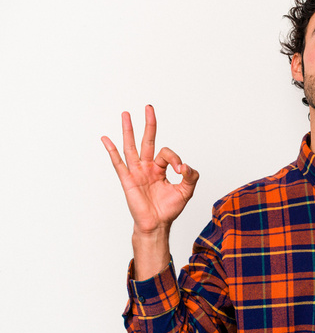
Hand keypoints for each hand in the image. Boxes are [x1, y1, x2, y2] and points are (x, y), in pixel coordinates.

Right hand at [101, 105, 198, 235]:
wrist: (157, 224)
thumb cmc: (169, 209)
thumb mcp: (186, 191)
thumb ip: (191, 176)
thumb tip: (186, 166)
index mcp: (160, 168)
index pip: (167, 154)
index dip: (175, 159)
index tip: (181, 170)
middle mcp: (147, 167)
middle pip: (147, 141)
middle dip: (149, 124)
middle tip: (149, 107)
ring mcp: (136, 172)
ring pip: (131, 147)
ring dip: (128, 130)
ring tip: (126, 114)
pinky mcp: (128, 180)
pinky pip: (119, 163)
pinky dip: (112, 151)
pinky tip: (106, 139)